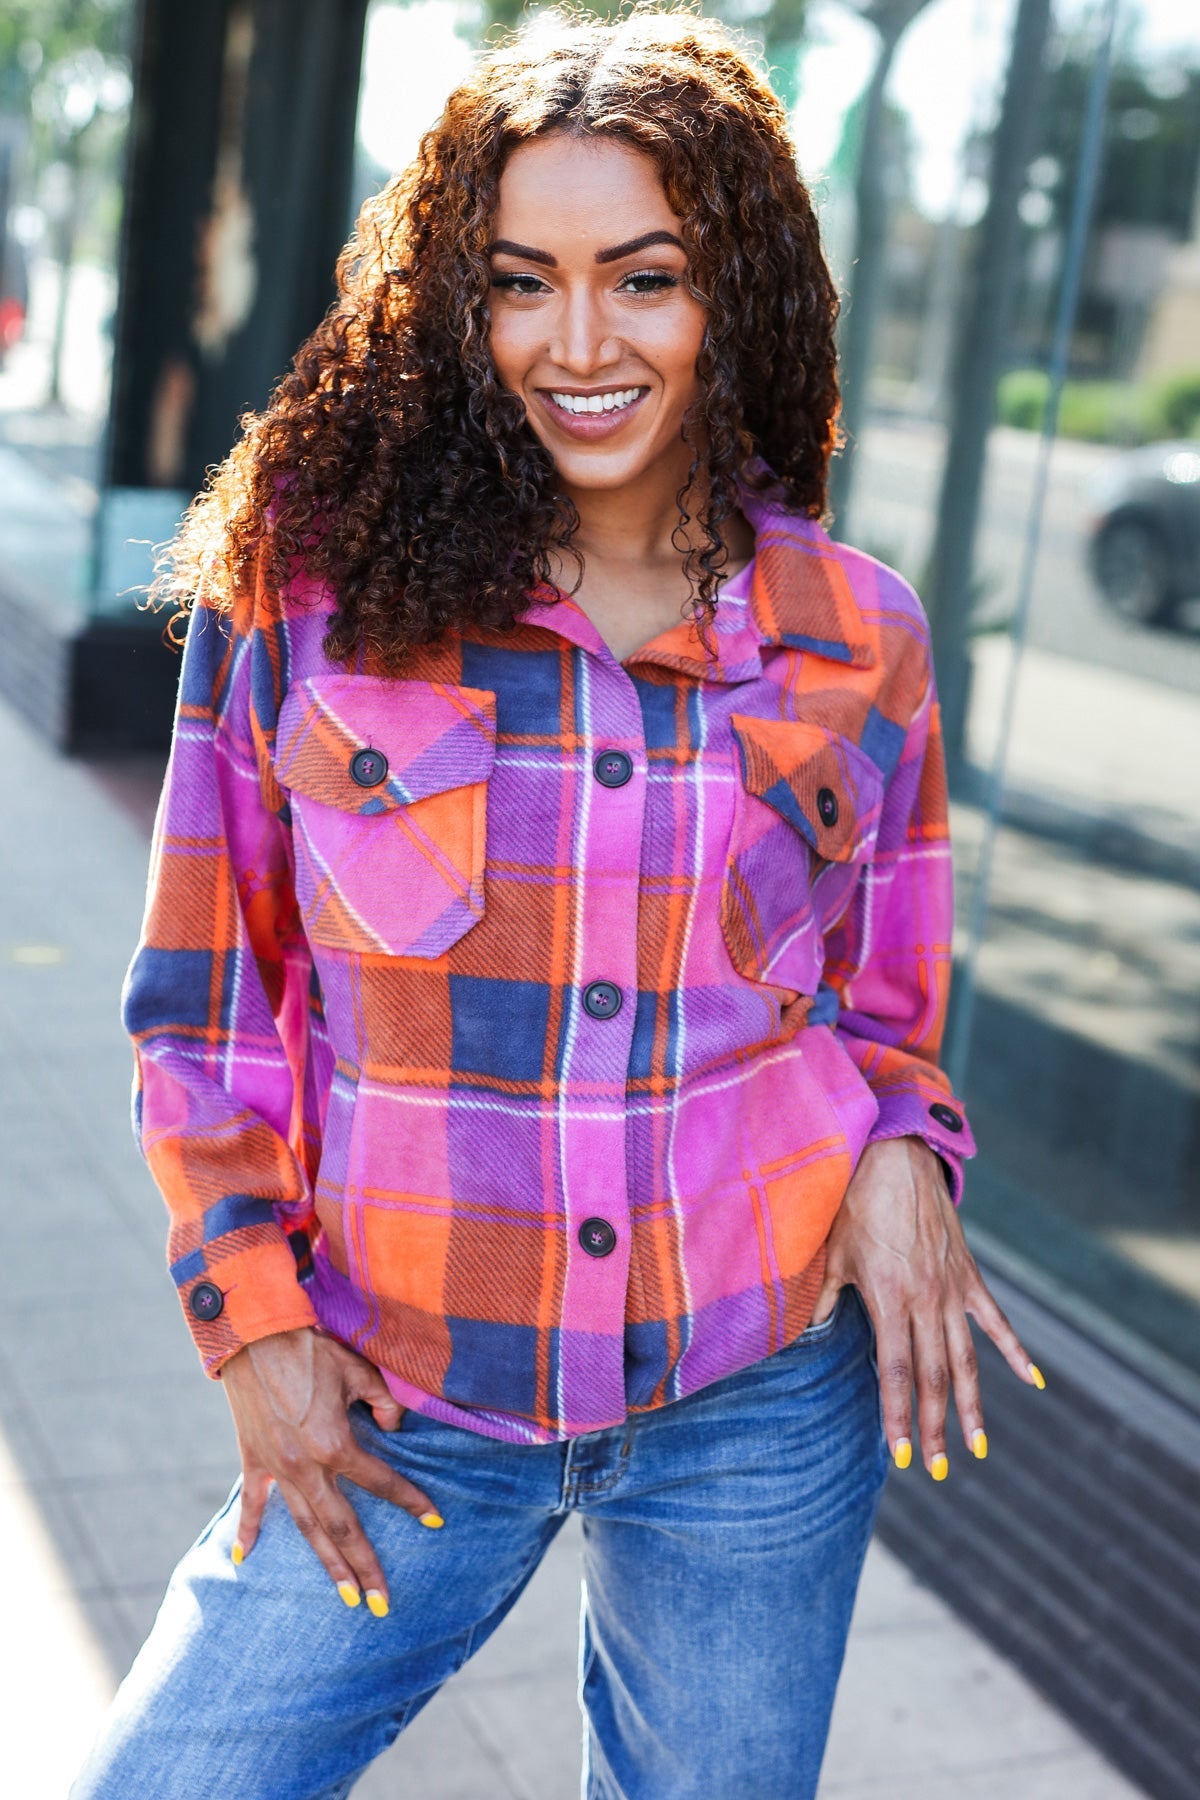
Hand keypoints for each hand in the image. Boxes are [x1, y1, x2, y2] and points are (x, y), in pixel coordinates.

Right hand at [220, 1326, 441, 1612]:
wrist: (256, 1336)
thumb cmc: (311, 1349)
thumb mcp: (359, 1370)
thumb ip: (384, 1403)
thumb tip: (395, 1428)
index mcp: (335, 1444)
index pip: (381, 1482)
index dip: (411, 1501)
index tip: (435, 1521)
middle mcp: (306, 1466)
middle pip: (342, 1527)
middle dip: (365, 1566)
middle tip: (382, 1603)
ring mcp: (277, 1468)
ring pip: (306, 1528)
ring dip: (325, 1564)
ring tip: (345, 1595)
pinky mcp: (252, 1461)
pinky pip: (252, 1504)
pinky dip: (248, 1531)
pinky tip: (245, 1560)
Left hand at [810, 1137, 1043, 1478]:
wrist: (896, 1159)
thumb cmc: (855, 1206)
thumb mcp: (831, 1254)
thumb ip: (821, 1300)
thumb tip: (806, 1334)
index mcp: (889, 1300)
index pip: (897, 1372)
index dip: (899, 1415)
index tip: (899, 1453)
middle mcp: (926, 1301)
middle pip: (934, 1377)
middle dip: (935, 1427)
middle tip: (937, 1469)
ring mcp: (953, 1290)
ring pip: (966, 1360)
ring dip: (972, 1406)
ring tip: (978, 1447)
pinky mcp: (969, 1275)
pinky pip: (996, 1321)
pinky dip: (1016, 1352)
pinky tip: (1033, 1381)